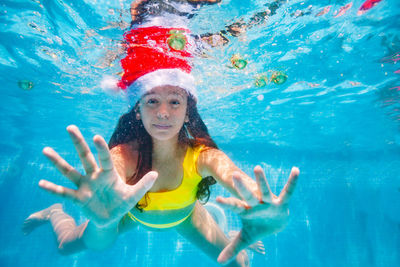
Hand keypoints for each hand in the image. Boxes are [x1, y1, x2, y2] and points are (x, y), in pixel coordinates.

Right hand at [38, 125, 157, 227]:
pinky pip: (64, 193)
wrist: (111, 219)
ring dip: (58, 162)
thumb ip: (143, 184)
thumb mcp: (133, 195)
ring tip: (46, 151)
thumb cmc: (122, 203)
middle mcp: (94, 176)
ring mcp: (84, 186)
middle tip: (70, 127)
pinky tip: (40, 184)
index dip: (100, 148)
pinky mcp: (78, 198)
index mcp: (108, 173)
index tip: (95, 136)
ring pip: (69, 171)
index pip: (104, 157)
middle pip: (84, 157)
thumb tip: (156, 173)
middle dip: (78, 143)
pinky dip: (52, 189)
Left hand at [216, 166, 298, 263]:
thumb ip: (232, 247)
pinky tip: (296, 170)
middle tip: (234, 175)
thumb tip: (218, 261)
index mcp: (246, 210)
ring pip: (264, 190)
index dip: (227, 203)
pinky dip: (292, 182)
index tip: (217, 199)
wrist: (274, 223)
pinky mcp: (281, 202)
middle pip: (248, 195)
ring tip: (257, 167)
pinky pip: (288, 192)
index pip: (235, 206)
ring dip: (261, 180)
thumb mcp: (245, 238)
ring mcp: (268, 202)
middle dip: (242, 187)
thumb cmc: (257, 227)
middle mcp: (256, 204)